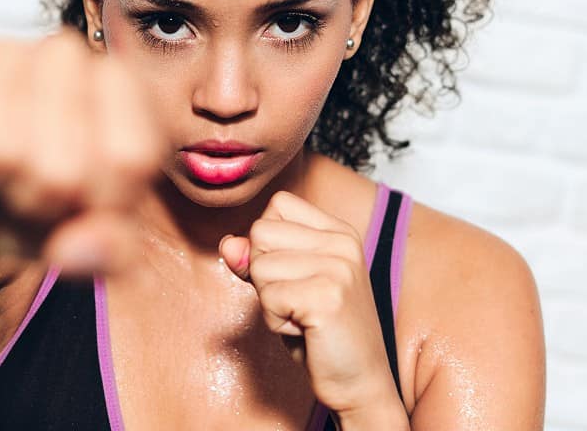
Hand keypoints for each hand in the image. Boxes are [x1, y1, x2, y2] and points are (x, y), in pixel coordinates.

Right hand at [0, 27, 170, 275]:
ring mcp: (9, 48)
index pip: (130, 159)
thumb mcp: (76, 236)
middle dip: (36, 201)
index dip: (99, 202)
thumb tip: (83, 249)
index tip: (81, 202)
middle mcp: (71, 58)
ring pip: (3, 150)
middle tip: (22, 190)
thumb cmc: (22, 198)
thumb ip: (105, 250)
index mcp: (125, 94)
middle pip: (63, 167)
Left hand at [218, 190, 404, 418]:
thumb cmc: (319, 332)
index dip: (268, 243)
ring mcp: (338, 267)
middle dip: (264, 275)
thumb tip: (228, 245)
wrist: (358, 382)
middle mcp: (342, 242)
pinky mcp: (327, 297)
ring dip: (269, 302)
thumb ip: (255, 259)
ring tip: (302, 317)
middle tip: (298, 303)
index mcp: (338, 231)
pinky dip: (276, 323)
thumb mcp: (284, 285)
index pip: (277, 205)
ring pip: (259, 267)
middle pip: (260, 233)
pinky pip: (268, 299)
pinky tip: (305, 330)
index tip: (294, 276)